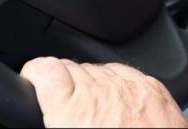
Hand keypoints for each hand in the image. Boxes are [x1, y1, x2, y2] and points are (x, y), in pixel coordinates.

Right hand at [20, 57, 187, 127]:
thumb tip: (50, 118)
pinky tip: (121, 111)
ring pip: (99, 69)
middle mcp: (101, 92)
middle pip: (72, 67)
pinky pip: (127, 74)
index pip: (44, 68)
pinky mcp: (154, 88)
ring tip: (97, 115)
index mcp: (73, 111)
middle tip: (69, 112)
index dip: (36, 74)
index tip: (34, 81)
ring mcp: (130, 87)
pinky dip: (120, 87)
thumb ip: (57, 120)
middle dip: (67, 85)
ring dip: (94, 86)